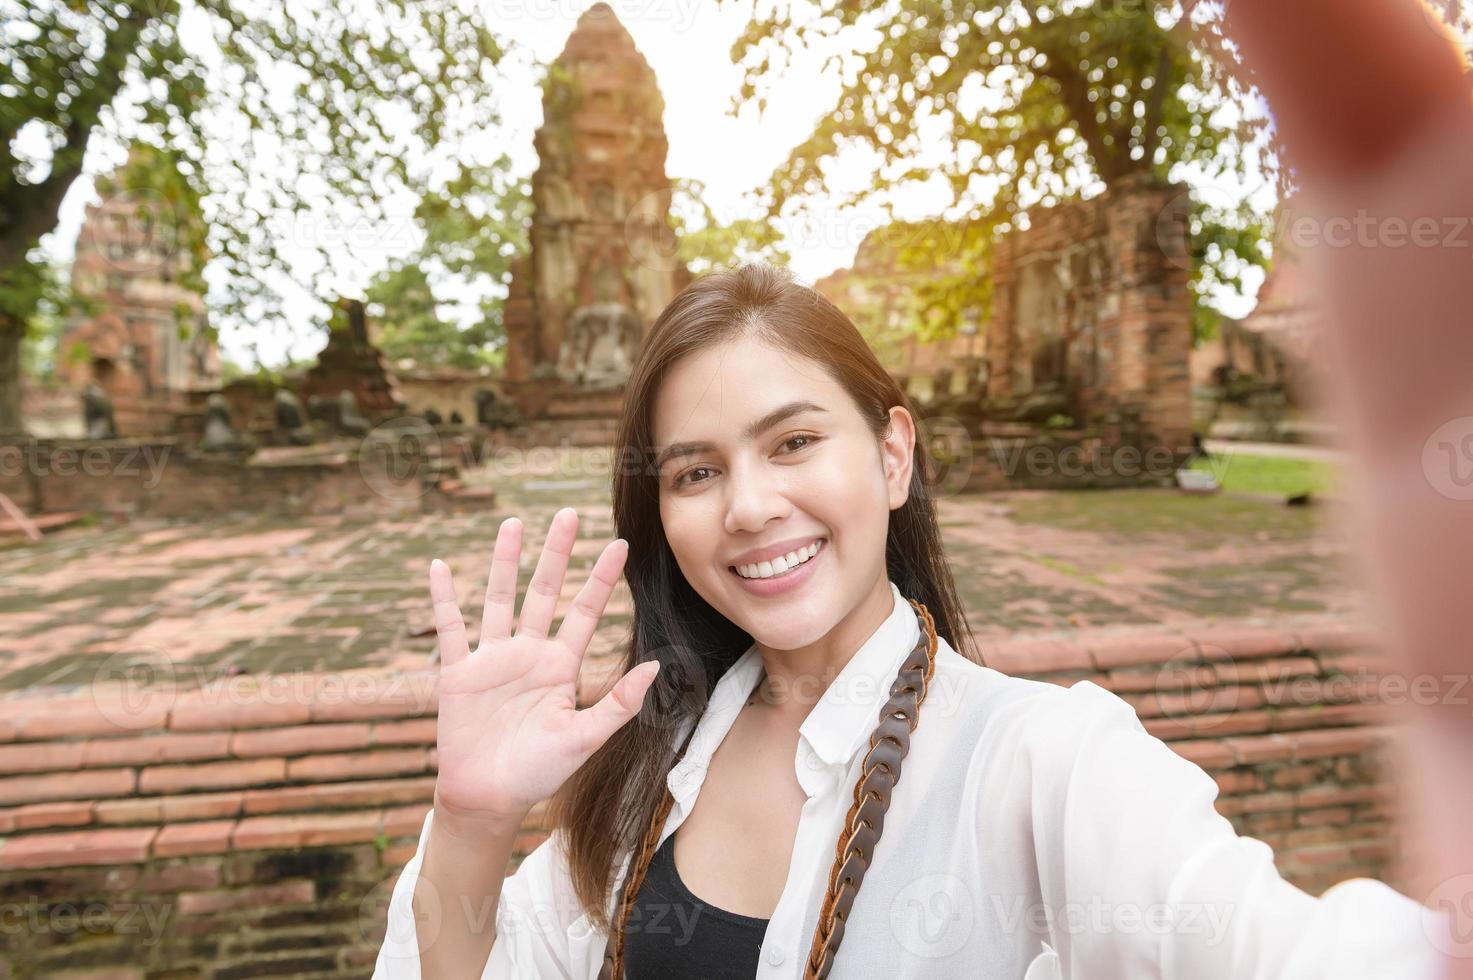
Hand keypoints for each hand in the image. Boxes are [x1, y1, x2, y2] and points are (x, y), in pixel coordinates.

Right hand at [426, 507, 659, 833]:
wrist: (490, 798)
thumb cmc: (539, 771)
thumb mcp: (585, 737)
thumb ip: (618, 703)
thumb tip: (654, 667)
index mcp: (560, 666)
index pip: (585, 612)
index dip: (601, 579)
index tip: (620, 545)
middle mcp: (528, 653)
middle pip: (543, 591)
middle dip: (556, 553)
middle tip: (569, 513)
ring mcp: (492, 659)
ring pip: (499, 598)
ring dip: (505, 562)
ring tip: (512, 522)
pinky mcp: (459, 672)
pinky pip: (451, 629)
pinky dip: (443, 599)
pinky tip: (439, 567)